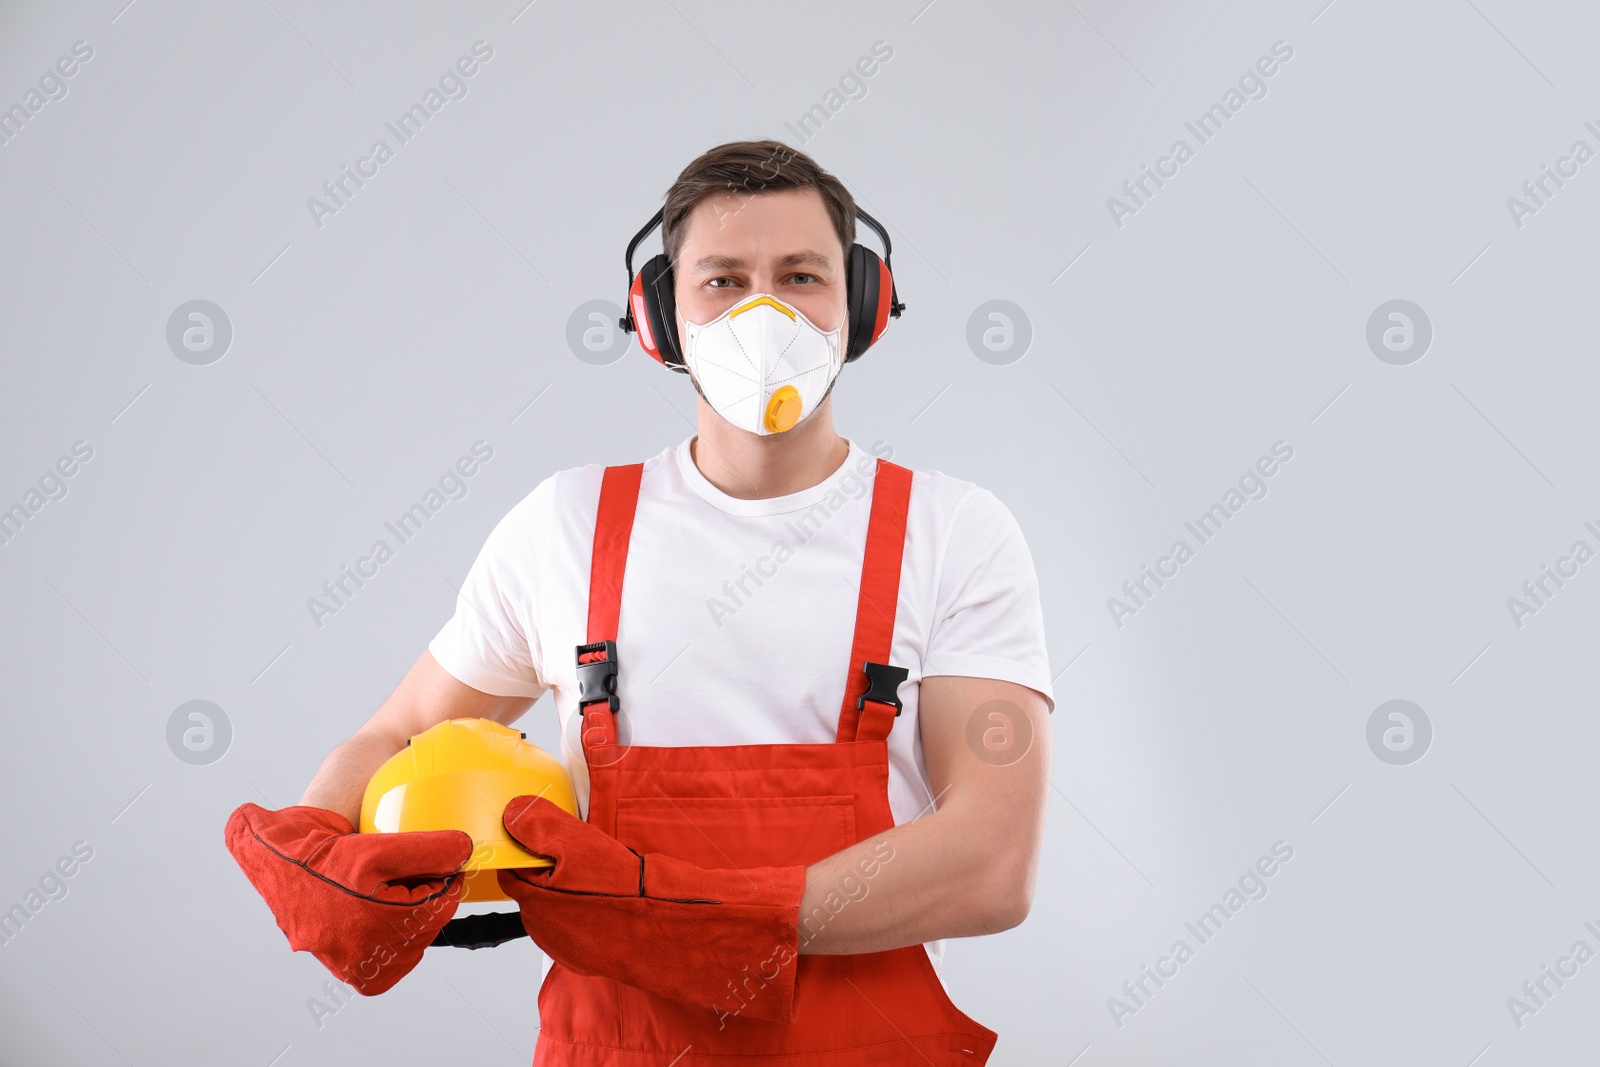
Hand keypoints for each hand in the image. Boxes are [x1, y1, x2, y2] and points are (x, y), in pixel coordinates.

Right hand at [224, 803, 472, 994]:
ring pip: (407, 947)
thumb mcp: (378, 846)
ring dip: (412, 919)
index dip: (447, 880)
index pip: (438, 908)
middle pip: (423, 929)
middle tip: (420, 872)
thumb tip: (464, 850)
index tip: (446, 862)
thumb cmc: (319, 852)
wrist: (273, 857)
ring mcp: (347, 965)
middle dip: (429, 899)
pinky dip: (394, 940)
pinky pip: (385, 962)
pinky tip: (387, 914)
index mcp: (372, 928)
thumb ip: (429, 849)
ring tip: (398, 890)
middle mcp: (359, 958)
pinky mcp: (340, 965)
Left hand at [498, 796, 806, 1022]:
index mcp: (536, 907)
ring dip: (578, 884)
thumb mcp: (581, 846)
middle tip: (585, 844)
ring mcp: (575, 948)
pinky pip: (588, 922)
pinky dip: (597, 905)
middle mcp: (550, 934)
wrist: (683, 931)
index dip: (529, 842)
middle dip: (554, 864)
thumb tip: (511, 812)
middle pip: (538, 887)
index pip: (515, 868)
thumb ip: (540, 827)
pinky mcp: (600, 954)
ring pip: (565, 903)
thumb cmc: (633, 894)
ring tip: (608, 867)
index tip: (548, 826)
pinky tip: (619, 891)